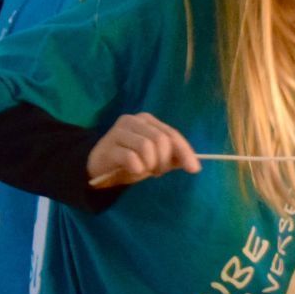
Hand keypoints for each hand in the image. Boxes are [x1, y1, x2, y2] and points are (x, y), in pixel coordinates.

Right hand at [85, 113, 199, 187]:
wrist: (99, 168)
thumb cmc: (130, 161)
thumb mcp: (155, 159)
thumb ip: (172, 158)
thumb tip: (193, 164)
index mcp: (148, 121)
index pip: (172, 134)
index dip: (185, 152)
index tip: (194, 169)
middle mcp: (134, 121)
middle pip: (161, 140)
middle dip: (164, 161)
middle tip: (158, 172)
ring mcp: (119, 131)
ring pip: (147, 147)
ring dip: (150, 165)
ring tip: (145, 171)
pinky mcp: (109, 146)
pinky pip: (131, 158)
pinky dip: (137, 168)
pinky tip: (133, 170)